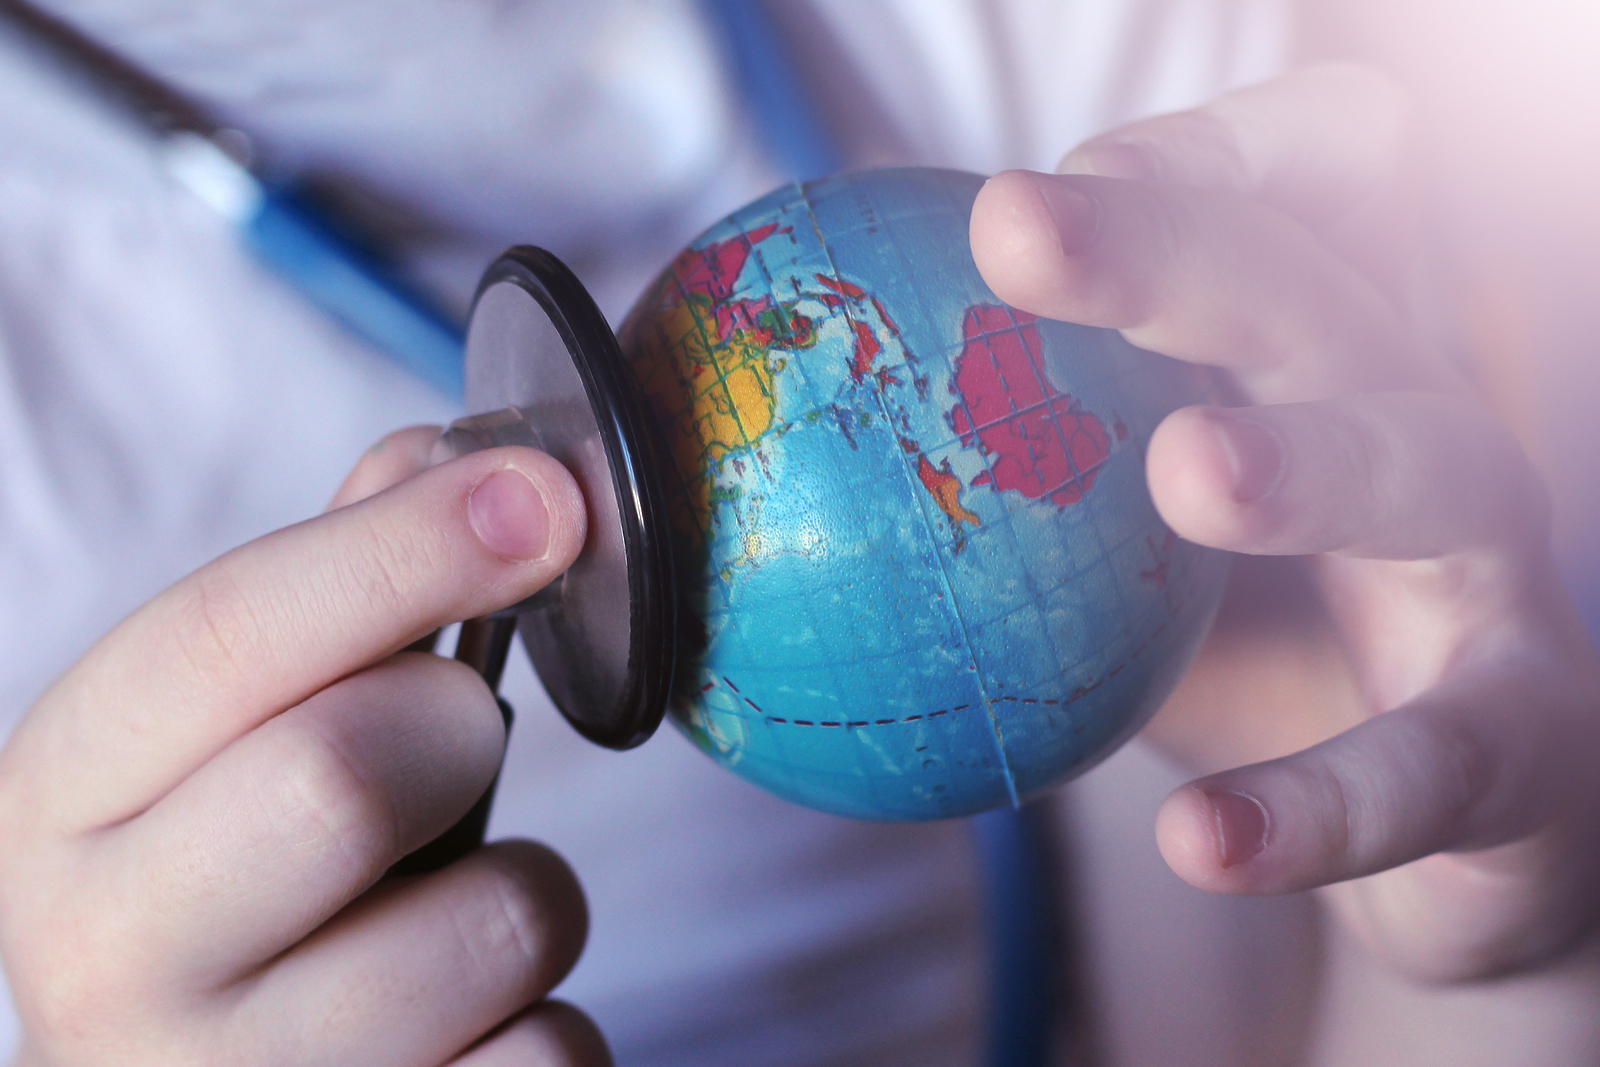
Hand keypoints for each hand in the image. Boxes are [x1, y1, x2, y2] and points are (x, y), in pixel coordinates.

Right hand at [0, 428, 608, 1065]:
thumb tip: (448, 457)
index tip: (545, 495)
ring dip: (525, 895)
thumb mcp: (228, 749)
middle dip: (456, 731)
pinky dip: (544, 1022)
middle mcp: (101, 962)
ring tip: (450, 921)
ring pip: (495, 922)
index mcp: (58, 809)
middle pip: (345, 775)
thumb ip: (329, 600)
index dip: (404, 547)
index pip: (223, 636)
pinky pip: (546, 1054)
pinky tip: (463, 1035)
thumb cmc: (236, 901)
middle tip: (456, 744)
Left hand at [970, 64, 1599, 983]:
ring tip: (1185, 470)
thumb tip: (781, 495)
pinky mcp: (1524, 736)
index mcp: (1317, 365)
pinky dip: (1319, 803)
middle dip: (1170, 249)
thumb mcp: (1118, 567)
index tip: (1016, 200)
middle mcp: (1417, 429)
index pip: (1285, 199)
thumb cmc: (1255, 661)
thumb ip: (1010, 506)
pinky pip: (1433, 767)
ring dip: (1307, 466)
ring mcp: (1488, 575)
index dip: (1183, 159)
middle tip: (1013, 226)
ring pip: (1427, 477)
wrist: (1446, 841)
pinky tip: (1198, 839)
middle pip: (1317, 298)